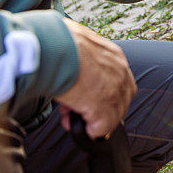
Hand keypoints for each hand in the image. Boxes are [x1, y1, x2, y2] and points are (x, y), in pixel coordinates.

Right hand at [55, 19, 136, 138]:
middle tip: (77, 108)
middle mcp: (120, 72)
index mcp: (113, 55)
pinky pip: (102, 128)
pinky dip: (89, 130)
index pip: (118, 79)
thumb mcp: (77, 45)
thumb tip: (71, 63)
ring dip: (92, 119)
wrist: (53, 47)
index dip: (101, 91)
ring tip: (71, 116)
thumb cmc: (58, 42)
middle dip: (98, 106)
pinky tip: (73, 123)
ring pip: (112, 115)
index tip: (85, 94)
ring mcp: (115, 91)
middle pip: (119, 99)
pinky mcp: (104, 108)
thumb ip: (81, 57)